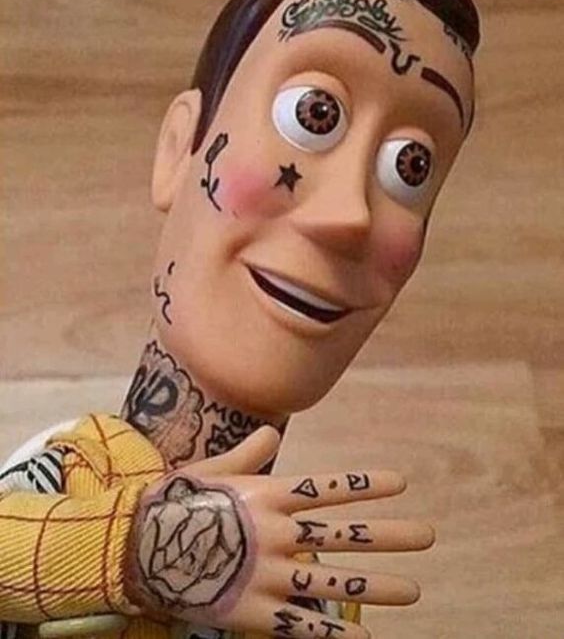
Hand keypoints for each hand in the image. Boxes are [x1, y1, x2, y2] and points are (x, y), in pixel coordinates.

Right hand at [125, 427, 433, 638]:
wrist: (135, 547)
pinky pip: (302, 628)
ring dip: (376, 586)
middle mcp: (277, 533)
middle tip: (427, 536)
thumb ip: (248, 454)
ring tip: (413, 589)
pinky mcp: (254, 612)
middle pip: (344, 535)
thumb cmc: (175, 503)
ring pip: (333, 581)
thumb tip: (274, 432)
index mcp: (267, 496)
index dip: (365, 485)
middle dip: (389, 535)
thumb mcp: (212, 468)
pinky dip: (335, 637)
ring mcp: (268, 574)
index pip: (327, 487)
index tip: (402, 483)